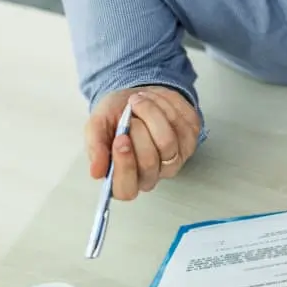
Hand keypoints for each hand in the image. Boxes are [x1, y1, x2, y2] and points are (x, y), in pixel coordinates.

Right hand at [84, 86, 200, 199]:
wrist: (137, 97)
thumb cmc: (115, 116)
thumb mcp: (97, 125)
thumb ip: (95, 147)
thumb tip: (96, 172)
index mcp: (125, 178)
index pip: (126, 190)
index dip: (124, 166)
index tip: (120, 139)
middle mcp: (152, 174)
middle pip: (149, 162)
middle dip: (138, 132)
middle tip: (128, 113)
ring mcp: (176, 159)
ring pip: (169, 142)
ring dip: (152, 114)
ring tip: (138, 100)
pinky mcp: (191, 139)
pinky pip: (183, 124)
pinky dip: (166, 106)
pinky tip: (155, 100)